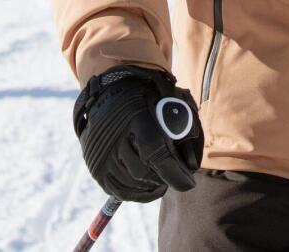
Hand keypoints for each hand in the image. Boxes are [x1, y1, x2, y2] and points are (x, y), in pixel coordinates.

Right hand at [73, 66, 203, 202]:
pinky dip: (136, 193)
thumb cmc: (146, 100)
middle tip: (176, 179)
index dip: (173, 173)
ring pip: (131, 184)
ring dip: (151, 187)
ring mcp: (102, 154)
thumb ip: (182, 130)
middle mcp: (114, 137)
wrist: (109, 94)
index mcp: (135, 117)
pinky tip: (149, 188)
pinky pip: (118, 190)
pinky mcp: (96, 167)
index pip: (155, 153)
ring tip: (163, 183)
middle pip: (143, 172)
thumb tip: (192, 166)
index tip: (189, 183)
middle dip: (164, 179)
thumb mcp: (167, 103)